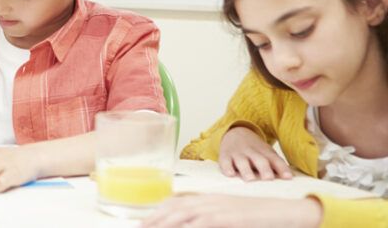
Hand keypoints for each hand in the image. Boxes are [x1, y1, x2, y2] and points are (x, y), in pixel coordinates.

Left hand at [141, 194, 322, 227]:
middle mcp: (210, 200)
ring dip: (163, 222)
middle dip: (154, 218)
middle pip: (175, 207)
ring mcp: (218, 208)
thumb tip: (197, 224)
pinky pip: (200, 224)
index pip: (177, 202)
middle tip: (138, 226)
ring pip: (182, 215)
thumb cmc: (260, 218)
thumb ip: (212, 220)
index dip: (159, 211)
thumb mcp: (231, 217)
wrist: (287, 211)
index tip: (144, 220)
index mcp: (210, 199)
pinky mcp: (226, 218)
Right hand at [219, 126, 291, 180]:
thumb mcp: (266, 153)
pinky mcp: (225, 156)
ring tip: (250, 179)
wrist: (235, 132)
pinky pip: (225, 161)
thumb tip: (289, 178)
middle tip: (268, 178)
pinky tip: (230, 174)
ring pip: (242, 161)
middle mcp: (251, 152)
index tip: (288, 177)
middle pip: (259, 160)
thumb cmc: (255, 150)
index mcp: (265, 152)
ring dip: (246, 170)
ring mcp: (238, 154)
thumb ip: (276, 165)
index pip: (275, 160)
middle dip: (264, 168)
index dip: (282, 168)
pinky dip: (227, 167)